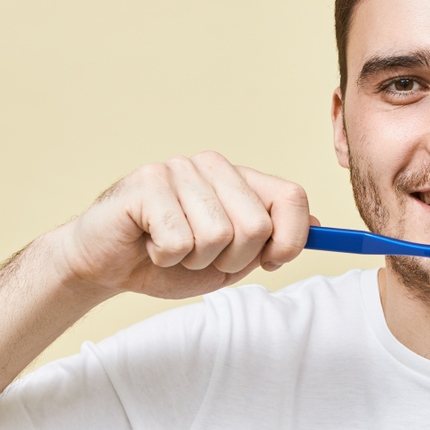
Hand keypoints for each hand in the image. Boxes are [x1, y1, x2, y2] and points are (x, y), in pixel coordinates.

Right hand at [54, 152, 312, 299]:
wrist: (107, 265)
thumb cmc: (170, 260)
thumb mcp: (232, 258)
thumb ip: (273, 240)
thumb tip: (322, 228)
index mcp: (239, 178)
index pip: (292, 197)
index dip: (291, 239)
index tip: (271, 261)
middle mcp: (212, 165)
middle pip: (257, 226)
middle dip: (233, 261)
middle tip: (202, 258)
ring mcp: (179, 169)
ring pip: (218, 236)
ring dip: (196, 261)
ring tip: (172, 250)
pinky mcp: (146, 183)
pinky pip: (180, 240)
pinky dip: (165, 258)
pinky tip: (150, 245)